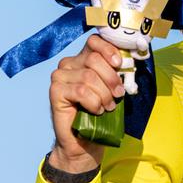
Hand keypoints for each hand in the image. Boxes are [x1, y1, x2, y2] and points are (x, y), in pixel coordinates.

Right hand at [47, 34, 124, 172]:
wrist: (84, 141)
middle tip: (118, 95)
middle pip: (94, 59)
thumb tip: (127, 60)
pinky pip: (81, 91)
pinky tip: (96, 110)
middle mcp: (68, 64)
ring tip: (107, 106)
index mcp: (83, 58)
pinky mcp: (55, 91)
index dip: (109, 50)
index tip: (119, 64)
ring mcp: (59, 76)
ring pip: (88, 77)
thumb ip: (115, 71)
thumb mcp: (112, 87)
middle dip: (111, 79)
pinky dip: (93, 102)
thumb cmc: (99, 112)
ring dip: (103, 94)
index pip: (94, 41)